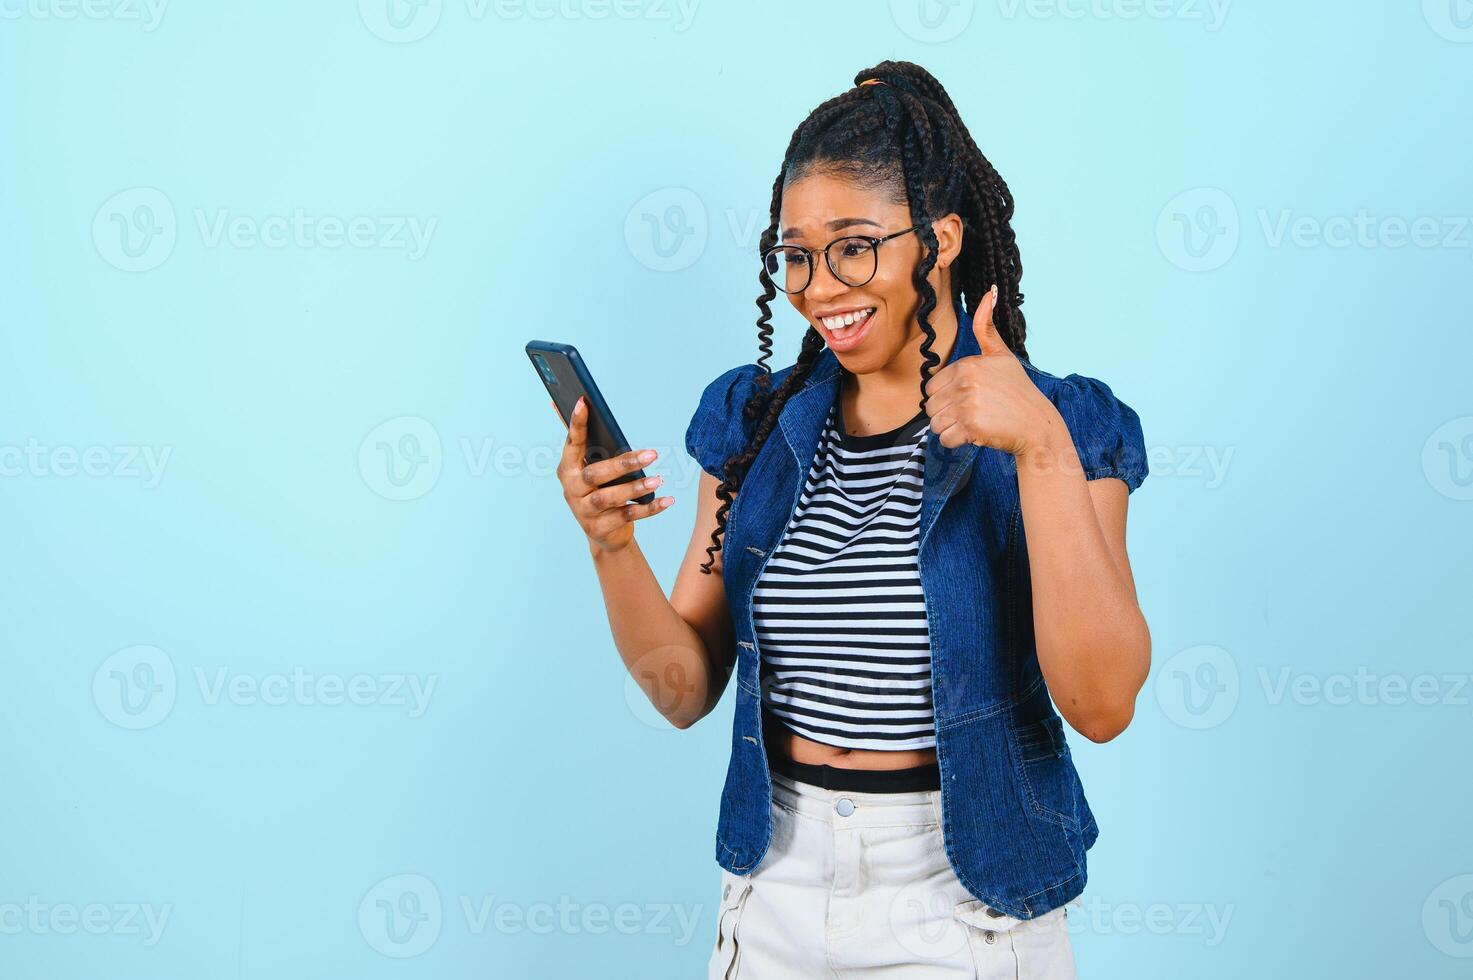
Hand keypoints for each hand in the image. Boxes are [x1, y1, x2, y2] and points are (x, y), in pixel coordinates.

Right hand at [554, 396, 672, 553]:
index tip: (583, 402)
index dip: (576, 424)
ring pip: (609, 498)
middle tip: (652, 454)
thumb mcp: (594, 468)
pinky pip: (627, 516)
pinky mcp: (600, 528)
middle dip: (623, 464)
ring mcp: (584, 511)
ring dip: (635, 488)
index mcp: (568, 468)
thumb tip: (581, 402)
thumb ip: (591, 442)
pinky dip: (649, 508)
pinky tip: (667, 501)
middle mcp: (572, 489)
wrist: (603, 533)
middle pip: (595, 475)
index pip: (572, 443)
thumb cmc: (600, 490)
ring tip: (658, 479)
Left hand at [922, 284, 1060, 455]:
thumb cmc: (1018, 391)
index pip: (931, 387)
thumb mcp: (1002, 355)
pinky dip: (957, 442)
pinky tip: (976, 435)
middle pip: (930, 407)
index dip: (946, 397)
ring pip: (935, 424)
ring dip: (950, 429)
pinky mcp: (971, 428)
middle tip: (972, 413)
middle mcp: (965, 383)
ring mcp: (967, 406)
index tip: (969, 398)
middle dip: (946, 414)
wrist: (1037, 425)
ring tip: (973, 423)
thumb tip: (988, 292)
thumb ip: (986, 327)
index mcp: (967, 365)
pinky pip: (945, 440)